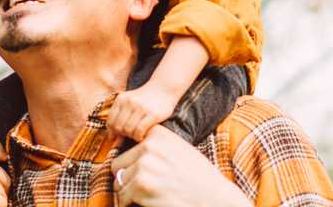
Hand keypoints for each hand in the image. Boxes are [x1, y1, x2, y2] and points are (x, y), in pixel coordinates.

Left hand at [107, 83, 178, 141]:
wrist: (163, 88)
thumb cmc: (145, 99)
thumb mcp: (129, 101)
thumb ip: (120, 115)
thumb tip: (111, 137)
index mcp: (121, 99)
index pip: (110, 121)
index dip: (112, 132)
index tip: (117, 137)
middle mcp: (129, 102)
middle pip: (118, 127)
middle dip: (122, 135)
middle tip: (129, 135)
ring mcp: (140, 108)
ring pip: (128, 130)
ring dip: (132, 136)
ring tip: (136, 135)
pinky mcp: (152, 114)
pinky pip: (140, 130)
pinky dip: (139, 136)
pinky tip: (142, 136)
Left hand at [110, 126, 249, 206]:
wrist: (214, 198)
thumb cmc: (198, 177)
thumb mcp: (179, 150)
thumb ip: (156, 146)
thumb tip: (130, 153)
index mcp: (157, 134)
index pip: (129, 147)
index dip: (133, 162)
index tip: (146, 172)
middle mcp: (148, 146)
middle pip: (119, 164)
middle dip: (127, 177)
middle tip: (144, 188)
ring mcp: (144, 165)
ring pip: (119, 182)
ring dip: (129, 192)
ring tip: (149, 195)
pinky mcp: (141, 186)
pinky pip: (123, 196)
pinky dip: (130, 203)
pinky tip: (148, 202)